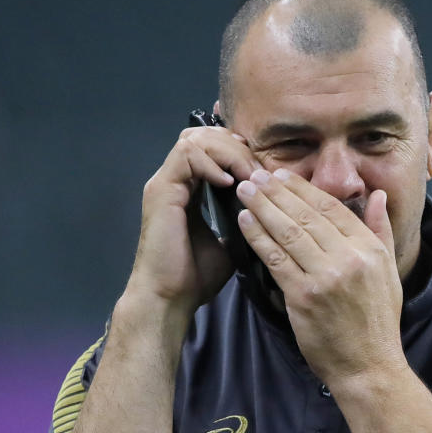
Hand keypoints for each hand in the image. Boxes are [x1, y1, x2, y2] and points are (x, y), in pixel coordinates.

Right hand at [127, 125, 259, 314]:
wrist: (170, 297)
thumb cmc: (196, 275)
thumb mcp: (231, 240)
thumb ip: (243, 219)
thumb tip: (270, 209)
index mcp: (189, 188)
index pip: (212, 147)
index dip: (240, 151)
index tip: (264, 172)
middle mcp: (175, 180)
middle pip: (204, 135)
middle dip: (236, 147)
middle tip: (257, 172)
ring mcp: (166, 183)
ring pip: (196, 139)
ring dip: (228, 153)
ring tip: (246, 177)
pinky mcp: (161, 190)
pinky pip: (186, 155)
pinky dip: (212, 163)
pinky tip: (228, 184)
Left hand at [234, 167, 406, 383]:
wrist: (368, 367)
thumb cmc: (377, 322)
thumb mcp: (388, 272)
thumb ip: (381, 230)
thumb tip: (377, 195)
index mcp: (370, 249)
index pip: (332, 208)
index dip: (303, 188)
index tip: (282, 175)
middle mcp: (349, 259)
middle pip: (306, 215)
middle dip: (276, 192)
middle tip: (255, 174)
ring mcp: (326, 277)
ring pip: (288, 233)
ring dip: (262, 208)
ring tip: (244, 190)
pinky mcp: (304, 297)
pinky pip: (276, 259)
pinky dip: (258, 238)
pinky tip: (245, 222)